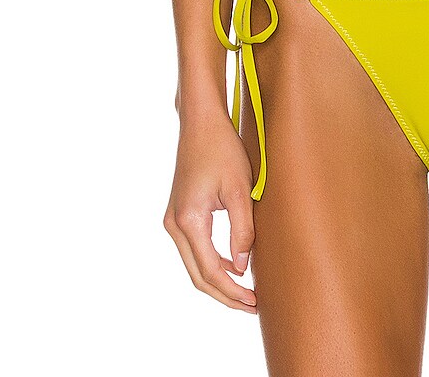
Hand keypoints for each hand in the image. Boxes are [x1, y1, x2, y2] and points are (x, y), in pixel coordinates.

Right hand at [163, 111, 257, 312]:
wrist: (200, 123)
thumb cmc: (223, 149)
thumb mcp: (241, 189)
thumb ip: (242, 231)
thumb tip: (243, 268)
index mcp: (189, 220)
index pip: (210, 271)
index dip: (233, 291)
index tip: (255, 302)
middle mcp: (174, 225)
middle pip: (198, 276)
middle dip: (225, 295)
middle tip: (252, 306)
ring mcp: (173, 220)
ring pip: (194, 265)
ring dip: (218, 280)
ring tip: (246, 291)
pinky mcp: (178, 214)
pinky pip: (194, 249)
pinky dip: (212, 263)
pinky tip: (234, 266)